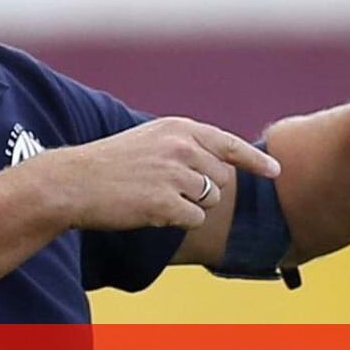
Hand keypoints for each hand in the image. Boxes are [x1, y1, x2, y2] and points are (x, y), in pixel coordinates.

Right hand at [34, 117, 280, 230]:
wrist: (74, 181)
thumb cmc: (110, 164)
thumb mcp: (150, 140)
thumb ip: (186, 146)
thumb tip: (222, 165)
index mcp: (179, 128)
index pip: (229, 144)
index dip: (255, 161)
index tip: (275, 172)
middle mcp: (182, 147)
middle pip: (221, 178)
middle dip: (203, 189)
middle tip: (167, 188)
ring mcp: (176, 175)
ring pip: (210, 200)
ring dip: (189, 205)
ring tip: (155, 197)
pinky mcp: (167, 203)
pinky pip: (194, 219)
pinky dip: (177, 221)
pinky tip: (151, 211)